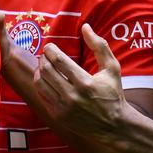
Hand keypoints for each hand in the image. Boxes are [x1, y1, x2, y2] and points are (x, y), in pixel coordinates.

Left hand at [34, 24, 136, 140]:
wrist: (114, 125)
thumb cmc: (113, 93)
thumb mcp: (112, 68)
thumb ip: (100, 45)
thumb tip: (85, 27)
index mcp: (85, 83)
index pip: (58, 60)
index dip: (50, 50)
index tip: (50, 46)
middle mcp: (72, 96)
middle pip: (46, 70)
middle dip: (43, 58)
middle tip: (46, 54)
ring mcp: (63, 108)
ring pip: (40, 83)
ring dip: (39, 70)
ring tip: (44, 65)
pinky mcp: (58, 116)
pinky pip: (42, 95)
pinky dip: (41, 84)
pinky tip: (46, 79)